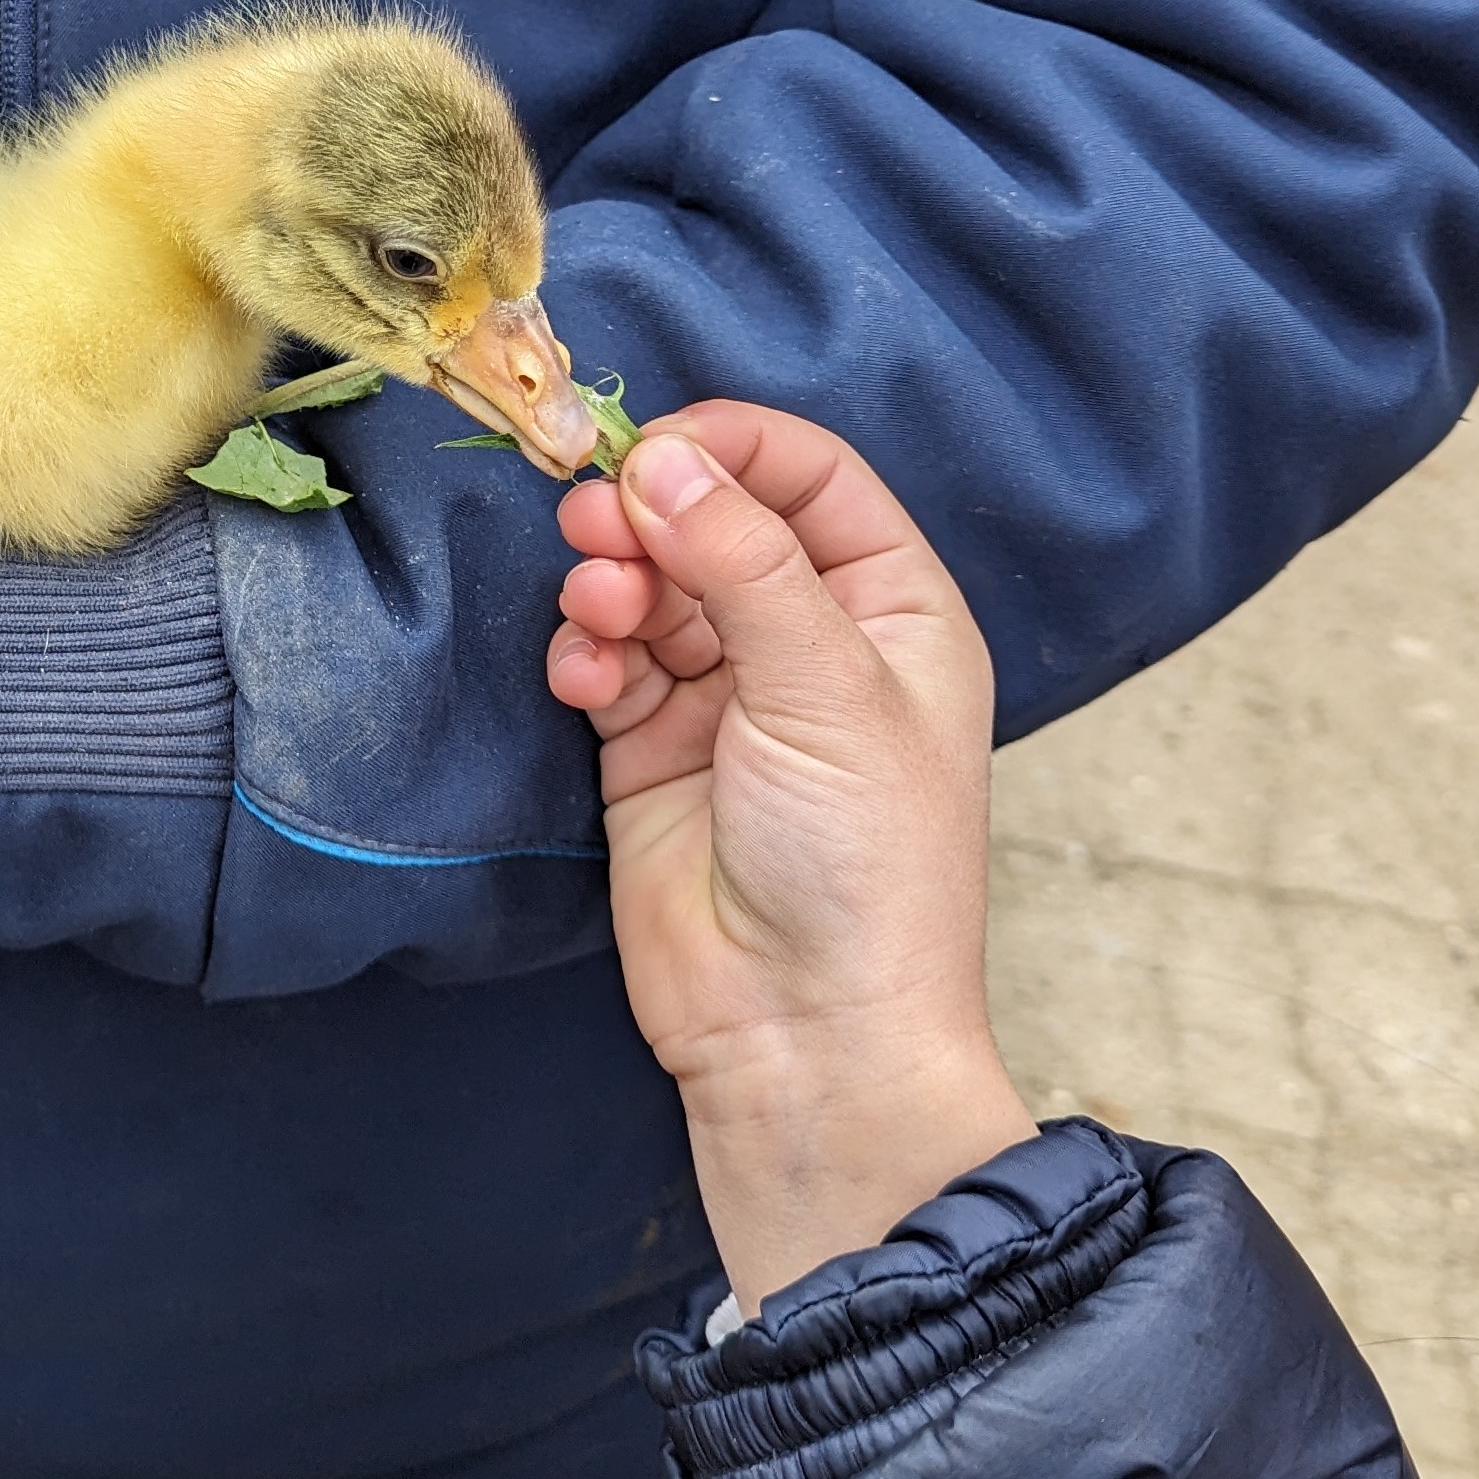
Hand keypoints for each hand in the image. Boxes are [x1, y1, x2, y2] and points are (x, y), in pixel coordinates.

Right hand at [546, 402, 1035, 1314]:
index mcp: (892, 609)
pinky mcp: (650, 747)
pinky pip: (606, 658)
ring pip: (649, 585)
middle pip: (714, 520)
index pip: (811, 476)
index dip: (732, 446)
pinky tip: (586, 675)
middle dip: (650, 512)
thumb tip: (661, 457)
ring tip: (597, 611)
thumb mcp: (824, 688)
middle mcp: (810, 640)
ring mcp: (726, 695)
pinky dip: (586, 649)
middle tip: (592, 518)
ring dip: (611, 581)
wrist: (805, 1033)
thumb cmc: (863, 866)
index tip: (649, 445)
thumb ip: (742, 558)